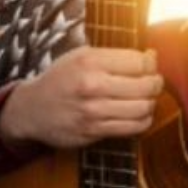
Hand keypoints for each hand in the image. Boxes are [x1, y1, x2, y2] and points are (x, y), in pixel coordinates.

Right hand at [0, 47, 163, 148]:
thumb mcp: (81, 56)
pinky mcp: (93, 131)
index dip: (150, 64)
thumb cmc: (61, 79)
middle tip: (153, 83)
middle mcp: (92, 85)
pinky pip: (132, 128)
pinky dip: (143, 121)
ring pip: (142, 108)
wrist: (31, 109)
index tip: (149, 66)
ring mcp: (93, 110)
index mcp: (90, 61)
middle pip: (145, 85)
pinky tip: (138, 115)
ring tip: (145, 99)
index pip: (139, 61)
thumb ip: (115, 56)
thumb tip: (151, 57)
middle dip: (156, 84)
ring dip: (150, 103)